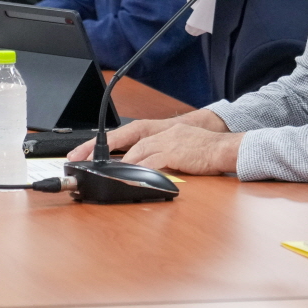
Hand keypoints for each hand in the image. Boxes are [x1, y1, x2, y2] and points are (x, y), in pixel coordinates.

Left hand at [64, 108, 225, 161]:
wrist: (227, 148)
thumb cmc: (206, 151)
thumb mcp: (180, 145)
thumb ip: (160, 152)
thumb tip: (138, 164)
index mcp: (162, 130)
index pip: (127, 133)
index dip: (104, 141)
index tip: (85, 150)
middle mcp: (162, 132)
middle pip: (125, 138)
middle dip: (100, 149)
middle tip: (80, 158)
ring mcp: (168, 142)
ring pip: (135, 151)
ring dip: (116, 163)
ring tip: (100, 172)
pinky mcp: (175, 154)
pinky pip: (150, 163)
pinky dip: (136, 170)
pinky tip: (126, 178)